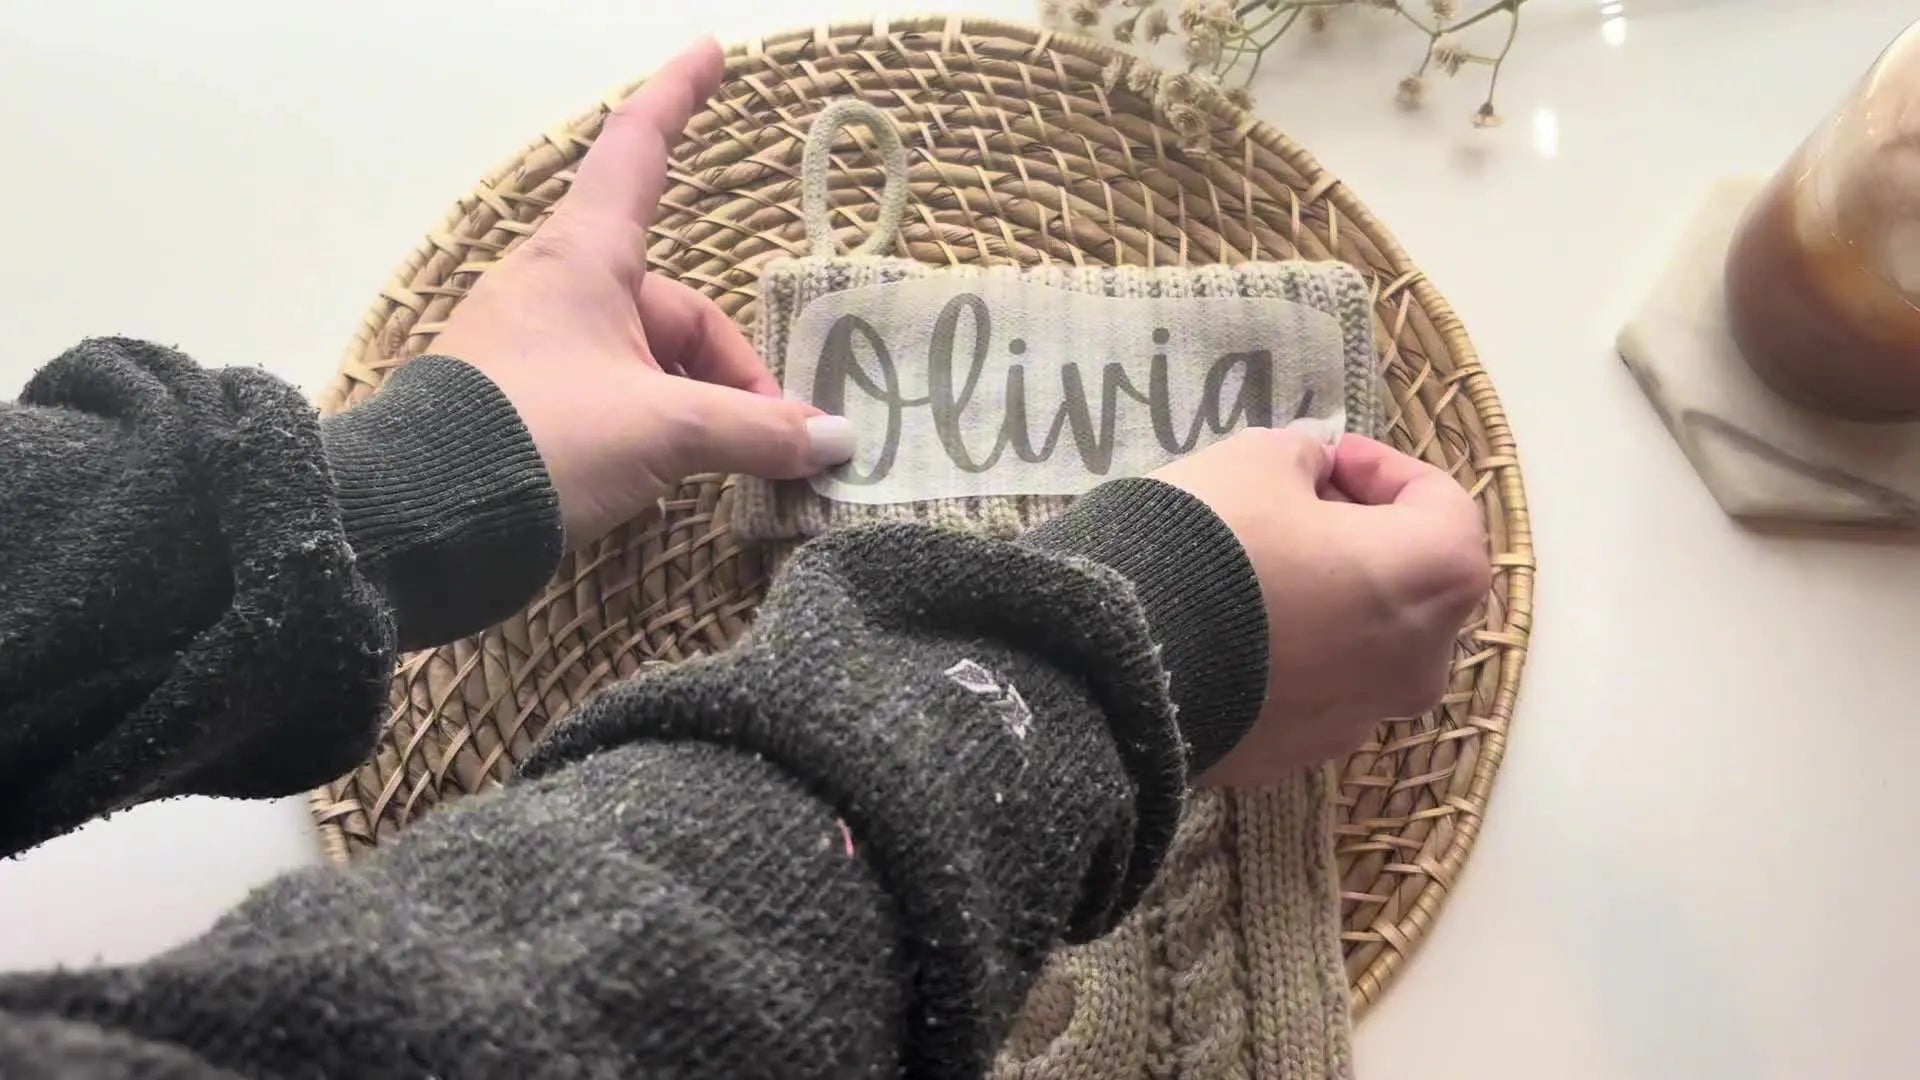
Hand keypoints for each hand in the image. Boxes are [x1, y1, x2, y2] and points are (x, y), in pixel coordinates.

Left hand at [432, 39, 853, 545]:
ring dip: (695, 406)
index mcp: (584, 257)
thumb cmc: (541, 439)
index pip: (639, 150)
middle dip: (731, 372)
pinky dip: (652, 426)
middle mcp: (555, 286)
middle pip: (673, 305)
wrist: (420, 519)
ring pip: (645, 359)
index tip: (711, 51)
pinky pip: (609, 394)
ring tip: (722, 468)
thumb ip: (753, 430)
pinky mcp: (520, 403)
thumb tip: (833, 440)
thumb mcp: (664, 431)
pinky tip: (665, 477)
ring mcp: (534, 346)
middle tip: (772, 441)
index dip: (678, 98)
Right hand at [1149, 429, 1489, 785]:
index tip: (1324, 458)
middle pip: (1411, 582)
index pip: (1441, 504)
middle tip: (1295, 506)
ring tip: (1259, 571)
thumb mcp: (1256, 459)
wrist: (1123, 661)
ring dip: (1329, 600)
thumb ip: (1304, 459)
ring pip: (1364, 642)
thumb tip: (1310, 476)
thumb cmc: (1215, 544)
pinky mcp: (1301, 753)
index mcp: (1434, 578)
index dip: (1382, 469)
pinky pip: (1314, 687)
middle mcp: (1423, 660)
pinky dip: (1292, 654)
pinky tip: (1230, 629)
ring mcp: (1363, 717)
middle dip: (1361, 537)